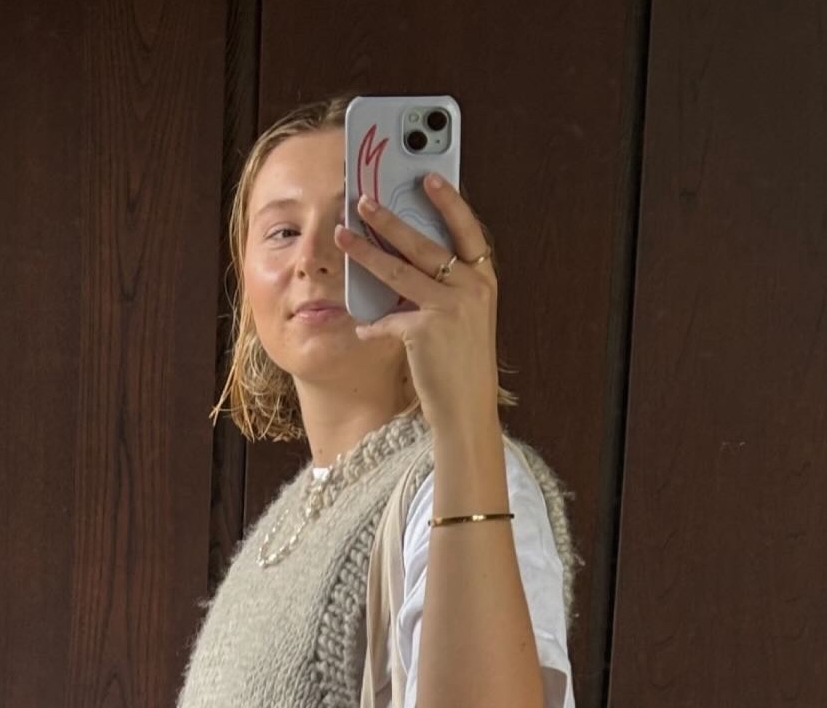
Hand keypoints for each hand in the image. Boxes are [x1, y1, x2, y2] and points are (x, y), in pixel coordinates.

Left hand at [335, 174, 499, 431]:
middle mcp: (471, 288)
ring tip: (342, 236)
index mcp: (484, 280)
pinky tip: (364, 329)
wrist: (467, 410)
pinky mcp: (425, 330)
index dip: (449, 201)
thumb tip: (406, 263)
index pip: (467, 229)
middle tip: (363, 200)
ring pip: (398, 271)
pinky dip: (373, 325)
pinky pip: (388, 319)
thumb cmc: (463, 365)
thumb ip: (447, 289)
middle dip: (389, 219)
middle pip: (423, 243)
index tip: (429, 177)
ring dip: (365, 251)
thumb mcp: (466, 319)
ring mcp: (449, 308)